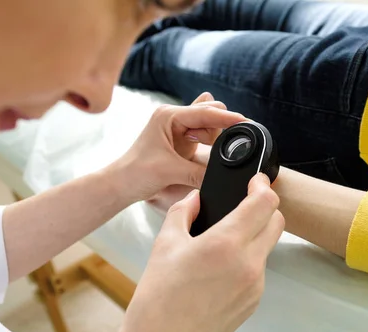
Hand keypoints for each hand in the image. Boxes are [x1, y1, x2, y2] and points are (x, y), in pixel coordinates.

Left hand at [109, 92, 244, 202]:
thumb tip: (221, 177)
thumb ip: (198, 172)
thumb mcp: (171, 171)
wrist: (122, 183)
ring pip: (209, 123)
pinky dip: (210, 143)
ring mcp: (178, 127)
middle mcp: (174, 116)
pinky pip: (205, 134)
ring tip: (197, 153)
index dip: (226, 117)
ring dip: (213, 137)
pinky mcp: (182, 139)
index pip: (204, 112)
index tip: (245, 122)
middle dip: (219, 128)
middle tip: (216, 147)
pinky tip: (203, 152)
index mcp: (168, 116)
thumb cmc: (136, 172)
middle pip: (210, 112)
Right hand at [115, 174, 284, 331]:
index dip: (262, 186)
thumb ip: (183, 212)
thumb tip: (196, 199)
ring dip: (255, 236)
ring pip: (268, 246)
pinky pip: (259, 270)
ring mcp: (255, 285)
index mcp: (225, 244)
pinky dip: (248, 261)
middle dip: (264, 209)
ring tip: (223, 242)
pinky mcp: (254, 302)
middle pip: (277, 222)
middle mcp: (248, 264)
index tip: (254, 182)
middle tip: (242, 207)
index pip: (265, 203)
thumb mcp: (164, 245)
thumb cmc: (157, 300)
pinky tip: (221, 270)